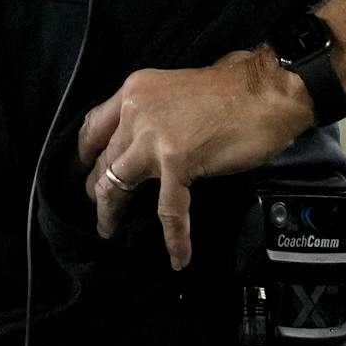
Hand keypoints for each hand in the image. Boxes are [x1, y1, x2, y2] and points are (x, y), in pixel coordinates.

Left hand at [76, 46, 310, 270]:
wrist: (266, 91)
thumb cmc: (233, 89)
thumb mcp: (175, 89)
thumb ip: (154, 112)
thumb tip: (147, 140)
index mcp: (133, 91)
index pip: (93, 126)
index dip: (82, 155)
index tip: (78, 175)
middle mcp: (135, 112)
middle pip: (102, 159)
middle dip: (96, 189)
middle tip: (99, 211)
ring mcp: (153, 137)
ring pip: (117, 183)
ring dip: (112, 213)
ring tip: (112, 231)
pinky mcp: (177, 161)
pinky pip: (167, 209)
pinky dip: (173, 236)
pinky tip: (178, 256)